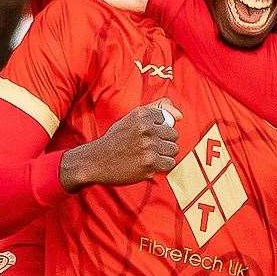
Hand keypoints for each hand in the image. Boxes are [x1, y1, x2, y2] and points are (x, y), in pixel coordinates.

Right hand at [60, 98, 181, 190]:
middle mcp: (146, 128)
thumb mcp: (131, 118)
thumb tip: (180, 116)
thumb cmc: (116, 139)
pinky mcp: (150, 163)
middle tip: (150, 147)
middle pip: (173, 135)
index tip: (146, 135)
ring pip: (173, 149)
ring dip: (164, 155)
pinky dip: (161, 166)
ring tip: (150, 156)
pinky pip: (169, 163)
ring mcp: (148, 146)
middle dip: (164, 142)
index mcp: (141, 114)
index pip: (167, 119)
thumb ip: (156, 110)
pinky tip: (149, 165)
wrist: (96, 161)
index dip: (159, 129)